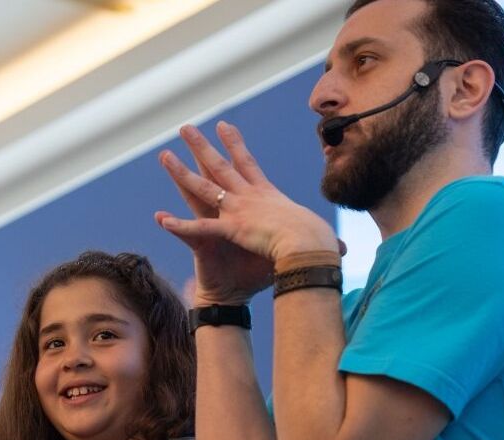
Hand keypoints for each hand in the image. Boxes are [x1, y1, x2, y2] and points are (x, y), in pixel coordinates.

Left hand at [156, 122, 338, 302]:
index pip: (248, 164)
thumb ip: (323, 242)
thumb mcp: (321, 238)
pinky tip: (161, 220)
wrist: (312, 245)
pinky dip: (180, 225)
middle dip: (201, 146)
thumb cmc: (320, 243)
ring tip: (164, 155)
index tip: (224, 126)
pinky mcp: (232, 229)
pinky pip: (200, 227)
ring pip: (204, 187)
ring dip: (182, 172)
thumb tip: (342, 250)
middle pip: (220, 166)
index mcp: (268, 195)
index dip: (234, 144)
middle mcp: (250, 197)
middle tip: (186, 128)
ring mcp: (238, 210)